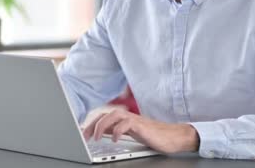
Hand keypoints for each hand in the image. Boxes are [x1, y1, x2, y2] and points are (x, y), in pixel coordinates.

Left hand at [82, 109, 199, 153]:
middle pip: (105, 114)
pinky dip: (117, 131)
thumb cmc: (152, 135)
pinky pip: (126, 124)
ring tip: (96, 137)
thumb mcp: (130, 133)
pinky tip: (114, 139)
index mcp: (123, 118)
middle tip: (85, 137)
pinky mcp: (141, 125)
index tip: (82, 133)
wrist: (172, 137)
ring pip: (113, 115)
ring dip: (102, 125)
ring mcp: (134, 119)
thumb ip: (115, 130)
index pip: (103, 117)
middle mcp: (127, 116)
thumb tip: (99, 132)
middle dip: (93, 125)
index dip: (91, 124)